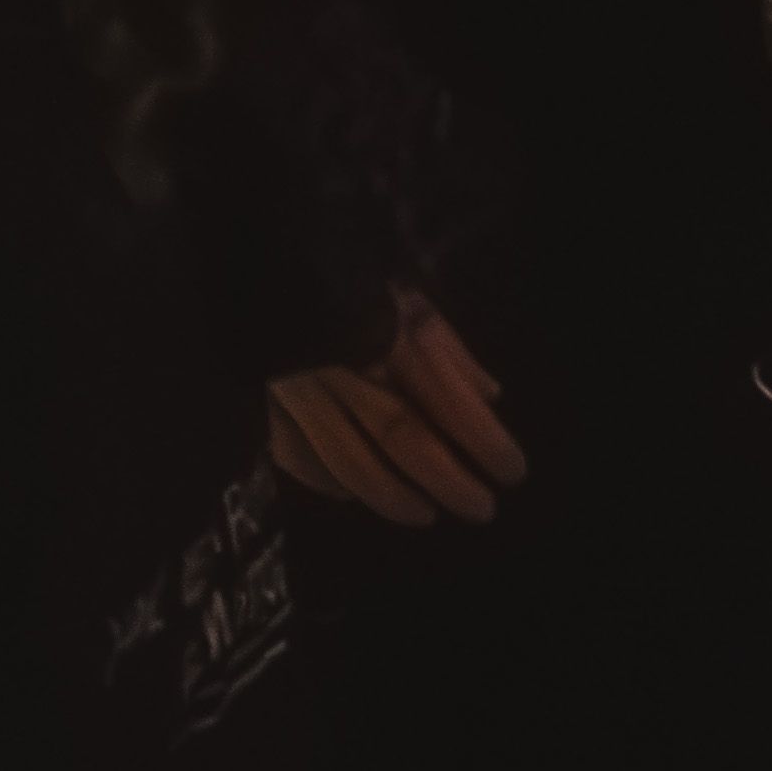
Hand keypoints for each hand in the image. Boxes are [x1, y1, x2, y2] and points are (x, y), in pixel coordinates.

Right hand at [259, 297, 526, 523]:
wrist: (259, 257)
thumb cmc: (344, 274)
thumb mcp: (404, 294)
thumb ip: (447, 345)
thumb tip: (490, 397)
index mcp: (386, 330)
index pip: (444, 398)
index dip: (484, 442)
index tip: (513, 470)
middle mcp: (342, 363)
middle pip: (400, 436)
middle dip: (448, 481)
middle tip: (482, 508)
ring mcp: (295, 385)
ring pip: (345, 459)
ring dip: (392, 496)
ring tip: (425, 513)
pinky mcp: (261, 395)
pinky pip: (293, 451)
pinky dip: (324, 480)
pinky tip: (349, 494)